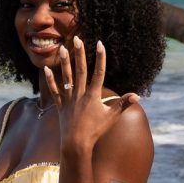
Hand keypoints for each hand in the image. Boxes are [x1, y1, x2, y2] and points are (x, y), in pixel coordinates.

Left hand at [43, 37, 138, 153]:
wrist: (76, 144)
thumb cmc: (96, 131)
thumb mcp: (112, 117)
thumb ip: (123, 104)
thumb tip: (137, 95)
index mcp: (93, 95)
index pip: (98, 72)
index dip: (100, 57)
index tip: (99, 43)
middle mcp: (80, 94)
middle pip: (80, 70)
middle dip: (80, 53)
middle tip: (77, 38)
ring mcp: (68, 99)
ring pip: (66, 77)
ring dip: (65, 62)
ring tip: (63, 48)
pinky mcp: (60, 105)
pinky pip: (54, 90)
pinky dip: (50, 80)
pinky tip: (46, 68)